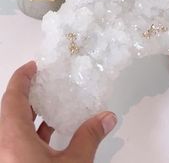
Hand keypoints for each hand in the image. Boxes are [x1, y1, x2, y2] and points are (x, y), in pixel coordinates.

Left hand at [0, 62, 116, 162]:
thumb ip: (89, 137)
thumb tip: (107, 117)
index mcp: (11, 138)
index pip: (13, 97)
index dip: (22, 78)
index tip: (33, 66)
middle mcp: (3, 146)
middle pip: (10, 111)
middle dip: (27, 95)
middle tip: (43, 83)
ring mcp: (5, 157)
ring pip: (12, 128)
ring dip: (30, 117)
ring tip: (50, 108)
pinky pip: (15, 143)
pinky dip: (30, 135)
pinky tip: (49, 137)